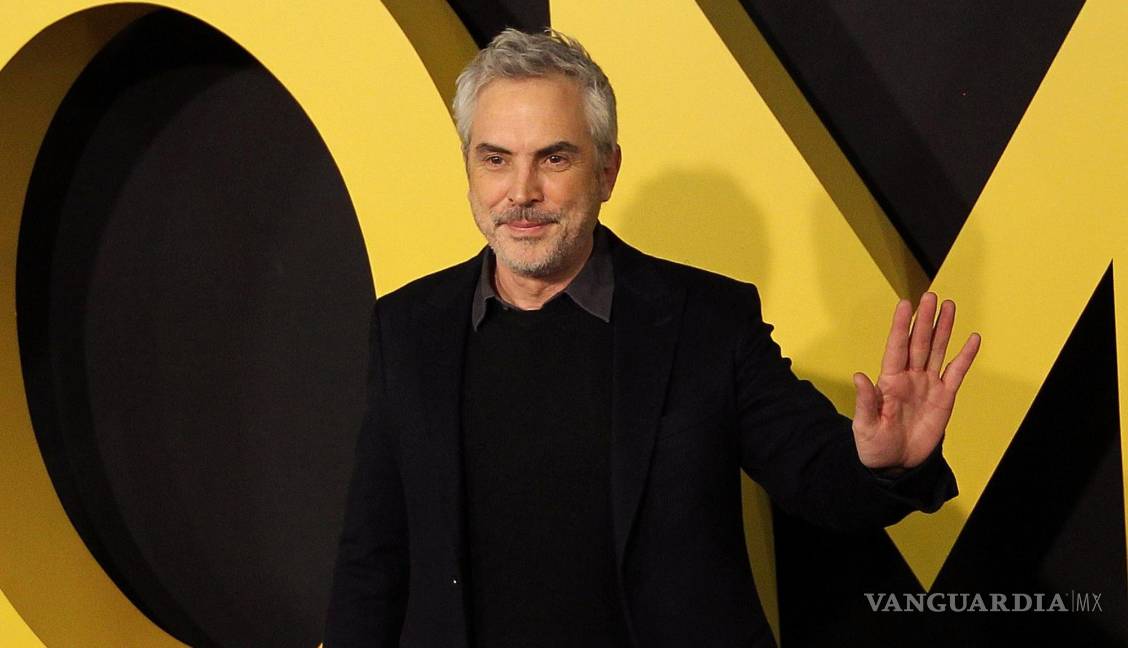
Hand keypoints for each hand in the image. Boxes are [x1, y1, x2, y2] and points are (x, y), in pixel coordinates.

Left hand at [852, 292, 980, 469]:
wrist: (897, 465)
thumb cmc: (876, 445)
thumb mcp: (865, 425)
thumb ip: (865, 401)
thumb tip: (859, 376)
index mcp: (889, 381)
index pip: (896, 347)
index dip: (900, 326)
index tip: (905, 304)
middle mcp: (909, 377)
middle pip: (919, 343)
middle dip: (924, 319)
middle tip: (930, 295)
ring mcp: (927, 385)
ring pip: (937, 351)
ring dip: (943, 329)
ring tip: (948, 306)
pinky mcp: (944, 398)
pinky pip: (956, 373)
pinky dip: (965, 356)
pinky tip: (972, 339)